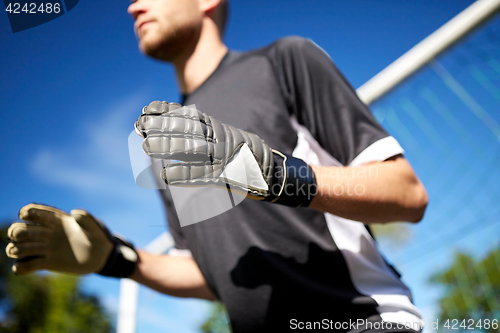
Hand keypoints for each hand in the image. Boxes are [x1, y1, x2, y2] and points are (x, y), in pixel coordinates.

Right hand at [6, 203, 136, 276]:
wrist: (102, 256)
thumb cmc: (99, 236)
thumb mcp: (95, 226)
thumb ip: (86, 218)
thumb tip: (75, 213)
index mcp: (57, 220)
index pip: (36, 212)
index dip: (27, 212)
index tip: (24, 215)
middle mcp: (48, 233)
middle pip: (23, 229)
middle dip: (17, 231)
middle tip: (19, 236)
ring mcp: (46, 249)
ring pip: (22, 247)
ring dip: (15, 249)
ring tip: (17, 251)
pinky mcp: (48, 263)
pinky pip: (28, 266)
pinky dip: (21, 267)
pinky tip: (20, 268)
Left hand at [135, 101, 316, 206]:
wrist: (274, 175)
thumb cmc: (243, 157)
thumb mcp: (225, 138)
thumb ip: (204, 133)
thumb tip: (176, 127)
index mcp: (219, 129)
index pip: (190, 117)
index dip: (168, 112)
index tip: (148, 109)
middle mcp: (221, 140)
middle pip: (189, 130)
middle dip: (164, 127)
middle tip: (141, 126)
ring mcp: (225, 158)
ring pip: (194, 150)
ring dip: (170, 147)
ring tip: (147, 146)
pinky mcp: (228, 177)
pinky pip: (204, 176)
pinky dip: (185, 176)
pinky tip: (167, 176)